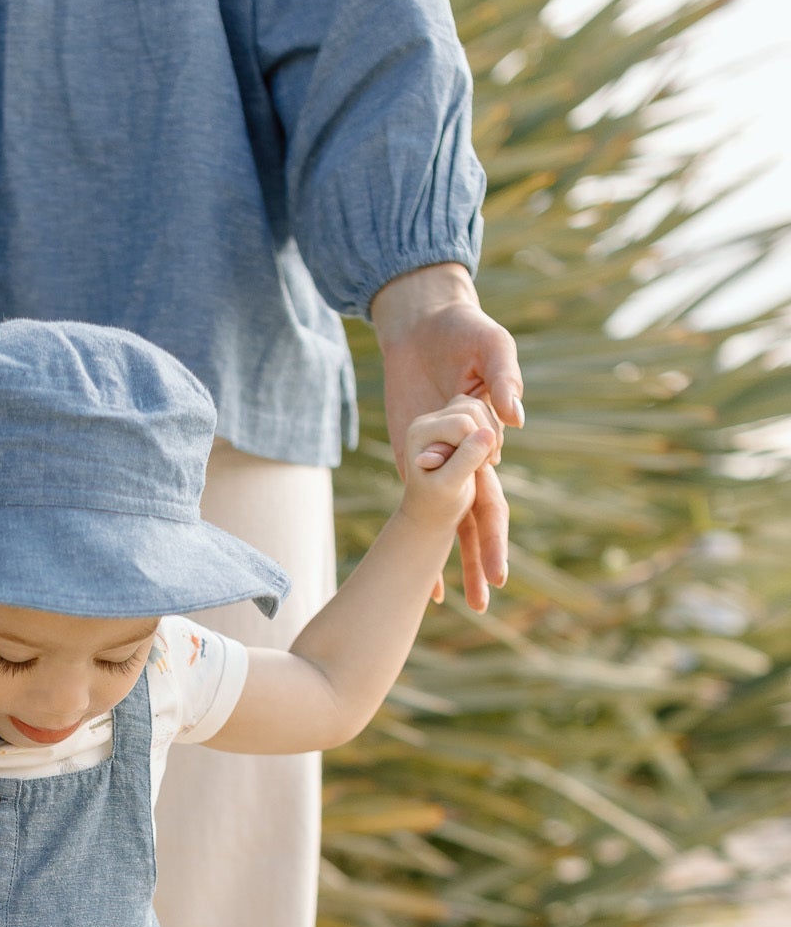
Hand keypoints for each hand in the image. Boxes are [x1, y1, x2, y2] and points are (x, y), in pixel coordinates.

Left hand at [371, 264, 522, 612]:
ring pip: (450, 522)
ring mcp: (439, 462)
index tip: (496, 570)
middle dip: (482, 560)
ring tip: (461, 603)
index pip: (490, 497)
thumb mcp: (490, 345)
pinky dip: (420, 538)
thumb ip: (504, 377)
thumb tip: (514, 419)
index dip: (493, 534)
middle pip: (476, 522)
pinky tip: (423, 574)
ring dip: (455, 562)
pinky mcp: (413, 455)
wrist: (425, 323)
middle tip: (485, 601)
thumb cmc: (465, 329)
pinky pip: (417, 503)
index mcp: (487, 443)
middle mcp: (466, 461)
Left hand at [397, 397, 500, 538]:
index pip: (464, 424)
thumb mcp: (449, 486)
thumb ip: (467, 458)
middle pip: (473, 408)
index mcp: (421, 432)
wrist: (429, 512)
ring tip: (483, 461)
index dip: (479, 447)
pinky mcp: (454, 421)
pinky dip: (490, 431)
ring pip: (479, 405)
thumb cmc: (436, 504)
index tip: (476, 471)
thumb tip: (488, 432)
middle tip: (482, 465)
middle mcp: (428, 420)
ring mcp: (441, 418)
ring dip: (491, 432)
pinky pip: (482, 410)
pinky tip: (484, 454)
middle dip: (487, 437)